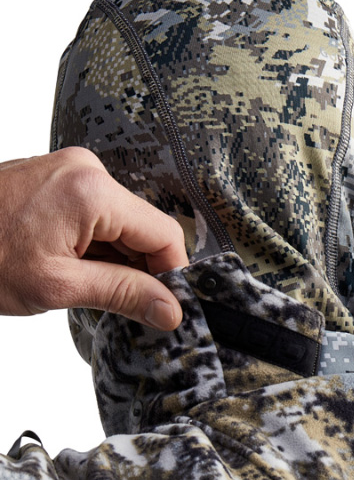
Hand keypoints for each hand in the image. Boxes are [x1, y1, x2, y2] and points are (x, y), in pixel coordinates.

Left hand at [0, 148, 188, 328]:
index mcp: (91, 191)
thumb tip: (169, 310)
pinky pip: (99, 213)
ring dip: (116, 258)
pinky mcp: (57, 177)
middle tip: (120, 303)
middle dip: (140, 268)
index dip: (171, 274)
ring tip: (82, 283)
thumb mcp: (56, 287)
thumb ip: (123, 294)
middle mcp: (86, 169)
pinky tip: (72, 265)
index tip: (165, 305)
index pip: (164, 234)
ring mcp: (70, 170)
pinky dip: (96, 244)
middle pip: (144, 227)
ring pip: (122, 223)